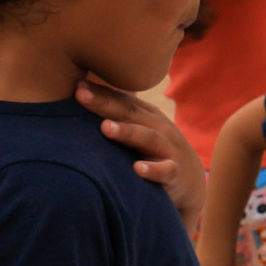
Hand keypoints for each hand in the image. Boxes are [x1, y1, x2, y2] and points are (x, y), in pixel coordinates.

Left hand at [76, 79, 205, 240]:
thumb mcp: (140, 131)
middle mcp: (159, 128)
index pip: (122, 100)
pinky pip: (165, 171)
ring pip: (148, 138)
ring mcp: (169, 149)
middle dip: (106, 104)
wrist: (189, 180)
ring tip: (106, 128)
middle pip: (130, 113)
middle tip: (81, 95)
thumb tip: (78, 99)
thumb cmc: (154, 152)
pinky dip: (153, 170)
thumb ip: (117, 118)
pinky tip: (138, 169)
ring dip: (127, 132)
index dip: (100, 92)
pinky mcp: (175, 173)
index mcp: (147, 116)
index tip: (76, 85)